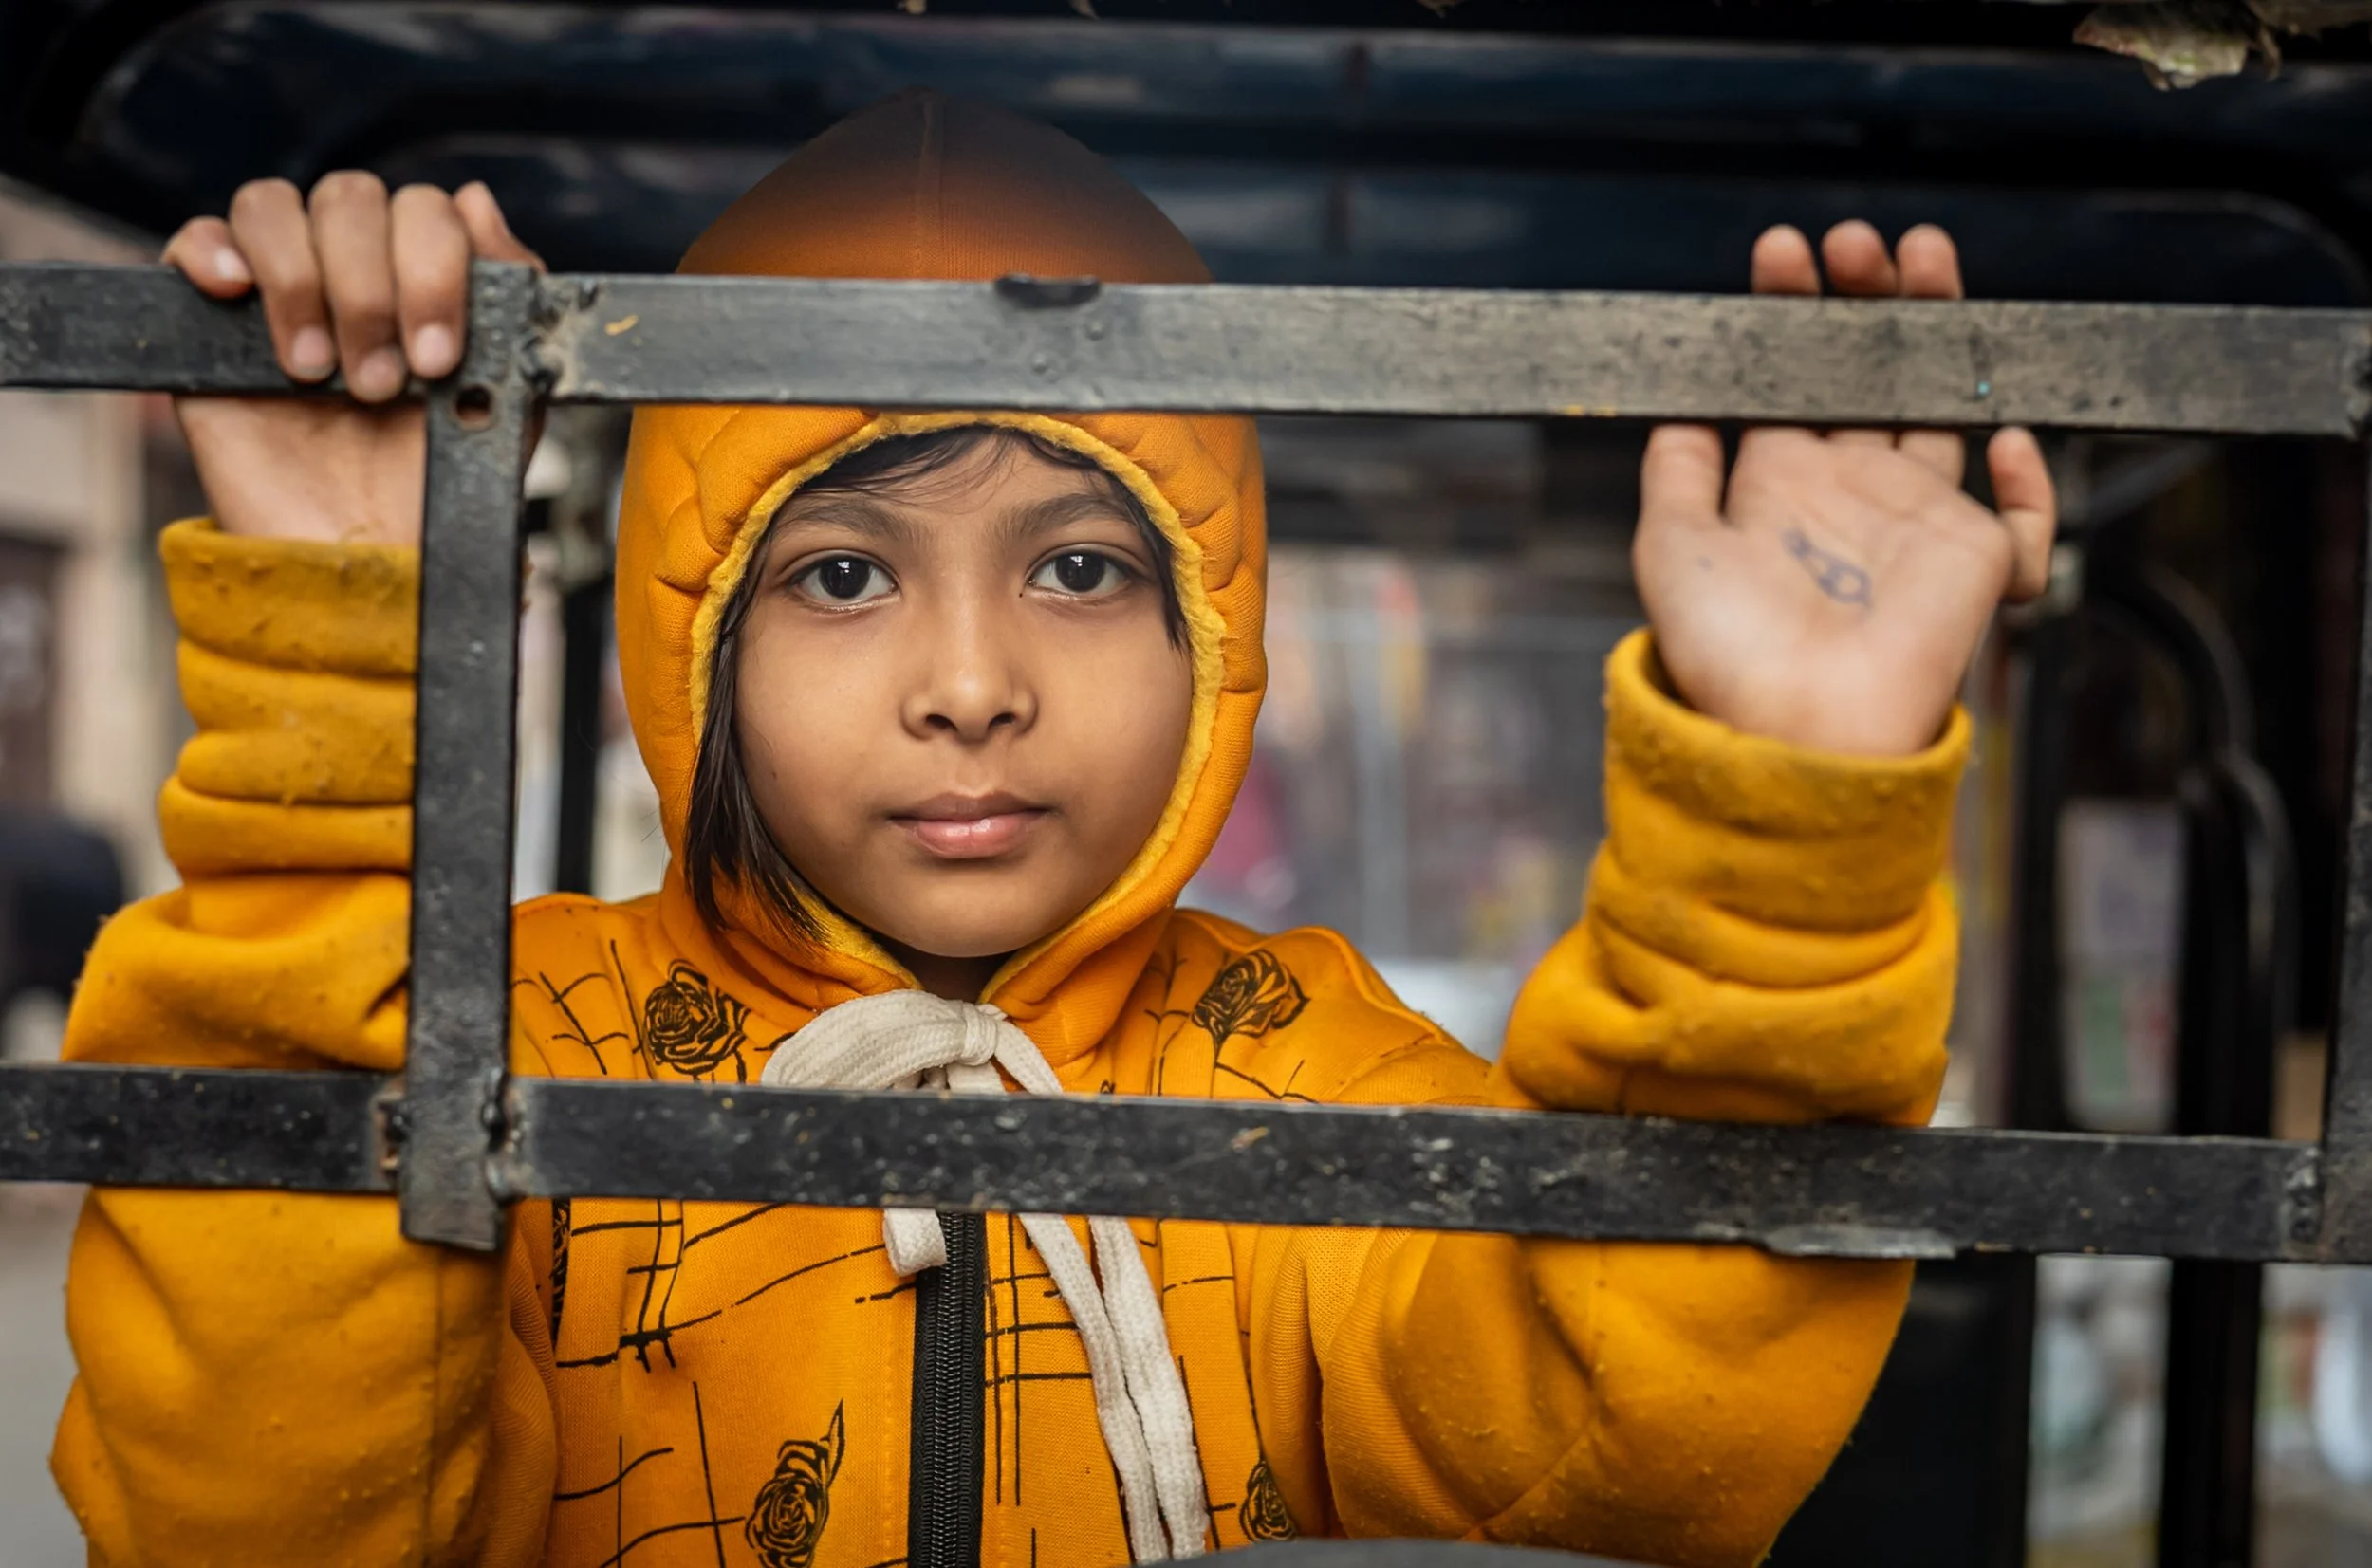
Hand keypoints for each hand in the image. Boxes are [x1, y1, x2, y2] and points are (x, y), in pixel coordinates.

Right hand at [161, 174, 541, 546]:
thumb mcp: (504, 392)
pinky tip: (236, 294)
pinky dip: (215, 249)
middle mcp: (355, 271)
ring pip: (275, 204)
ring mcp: (282, 291)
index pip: (424, 206)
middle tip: (381, 385)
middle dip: (373, 289)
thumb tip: (477, 198)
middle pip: (352, 196)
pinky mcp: (211, 320)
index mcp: (424, 277)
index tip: (439, 359)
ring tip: (318, 376)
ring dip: (305, 284)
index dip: (434, 267)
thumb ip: (507, 292)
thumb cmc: (439, 487)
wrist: (366, 564)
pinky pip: (196, 236)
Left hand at [1632, 221, 2056, 756]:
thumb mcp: (1673, 548)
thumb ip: (1675, 471)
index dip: (1790, 316)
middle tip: (1859, 245)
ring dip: (1938, 333)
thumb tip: (1677, 406)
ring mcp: (1916, 526)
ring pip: (1945, 411)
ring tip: (1921, 259)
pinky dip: (2027, 480)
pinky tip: (2004, 435)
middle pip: (1873, 379)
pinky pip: (2021, 521)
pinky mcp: (1974, 565)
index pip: (1792, 384)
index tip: (1783, 257)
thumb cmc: (1727, 656)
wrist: (1793, 734)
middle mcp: (1850, 497)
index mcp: (1778, 491)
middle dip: (1868, 304)